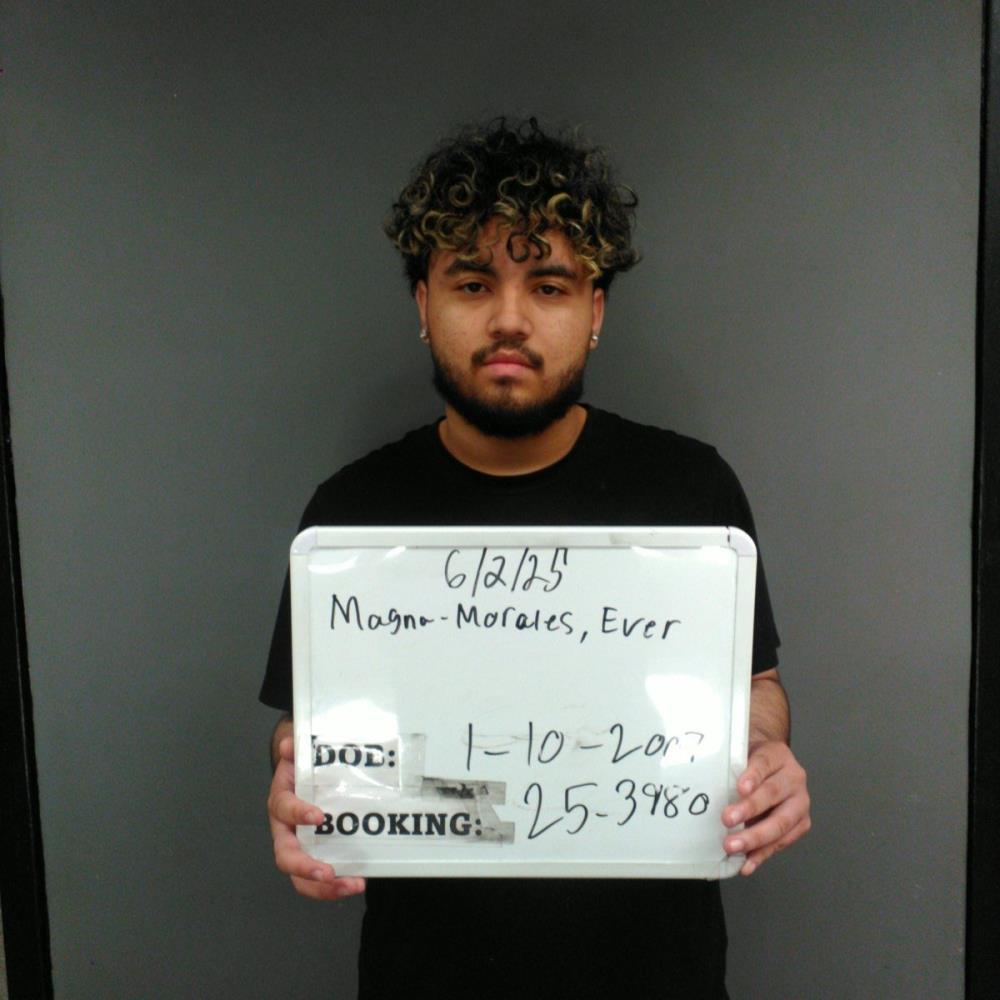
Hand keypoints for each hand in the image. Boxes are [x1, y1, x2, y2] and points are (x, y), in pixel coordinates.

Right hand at [267, 735, 366, 899]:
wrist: (302, 776)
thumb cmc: (301, 768)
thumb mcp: (298, 754)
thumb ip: (295, 748)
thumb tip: (289, 744)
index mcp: (281, 803)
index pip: (283, 809)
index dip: (297, 813)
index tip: (318, 816)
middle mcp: (286, 831)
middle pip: (285, 856)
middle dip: (305, 867)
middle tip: (328, 873)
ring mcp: (300, 847)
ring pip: (300, 876)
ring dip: (324, 887)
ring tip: (352, 885)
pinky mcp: (316, 856)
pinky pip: (319, 878)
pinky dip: (336, 886)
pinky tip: (358, 882)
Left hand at [722, 740, 809, 875]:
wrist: (771, 765)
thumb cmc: (751, 760)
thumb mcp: (743, 753)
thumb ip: (731, 765)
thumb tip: (703, 782)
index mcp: (778, 756)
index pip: (764, 764)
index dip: (753, 776)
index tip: (740, 787)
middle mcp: (793, 778)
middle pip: (773, 794)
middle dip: (749, 809)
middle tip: (727, 819)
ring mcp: (800, 803)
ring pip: (781, 822)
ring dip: (755, 838)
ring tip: (733, 847)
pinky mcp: (800, 824)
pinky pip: (782, 842)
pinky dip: (762, 854)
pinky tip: (747, 863)